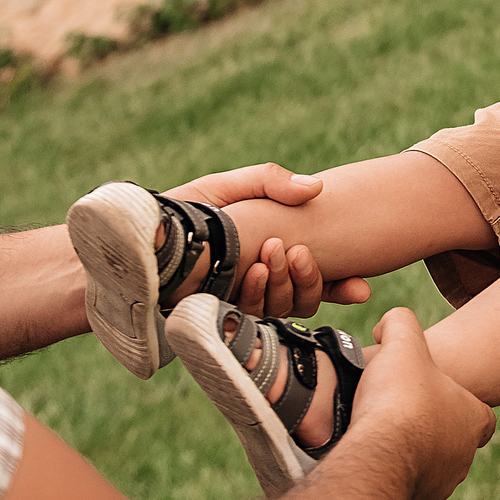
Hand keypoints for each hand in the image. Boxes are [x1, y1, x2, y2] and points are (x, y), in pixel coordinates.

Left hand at [159, 165, 371, 315]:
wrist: (137, 238)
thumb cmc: (183, 211)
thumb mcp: (228, 187)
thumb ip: (270, 182)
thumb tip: (315, 188)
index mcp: (270, 259)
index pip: (316, 281)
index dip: (343, 288)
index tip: (363, 289)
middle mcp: (259, 286)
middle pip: (303, 299)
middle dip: (310, 280)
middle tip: (297, 251)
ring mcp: (238, 304)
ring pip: (280, 310)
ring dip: (282, 285)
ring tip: (272, 254)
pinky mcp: (216, 317)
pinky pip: (248, 316)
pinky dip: (256, 294)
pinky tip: (252, 271)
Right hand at [347, 308, 496, 499]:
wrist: (377, 459)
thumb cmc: (398, 401)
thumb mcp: (403, 342)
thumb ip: (401, 323)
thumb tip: (390, 325)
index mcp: (472, 420)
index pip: (482, 415)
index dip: (462, 404)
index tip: (435, 397)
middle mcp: (462, 459)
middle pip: (450, 442)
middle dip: (427, 431)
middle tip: (396, 415)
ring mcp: (439, 489)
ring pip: (426, 470)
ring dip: (406, 456)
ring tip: (376, 438)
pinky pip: (401, 491)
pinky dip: (386, 478)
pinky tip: (366, 461)